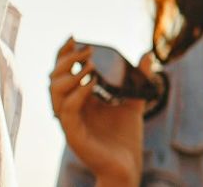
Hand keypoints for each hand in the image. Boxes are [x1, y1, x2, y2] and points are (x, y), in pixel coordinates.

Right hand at [50, 38, 148, 185]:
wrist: (127, 165)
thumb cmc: (125, 137)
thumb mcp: (134, 101)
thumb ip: (139, 79)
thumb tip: (148, 54)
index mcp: (79, 100)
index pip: (63, 72)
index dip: (64, 54)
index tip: (74, 37)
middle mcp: (70, 108)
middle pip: (54, 78)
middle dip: (67, 61)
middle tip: (86, 50)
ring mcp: (69, 122)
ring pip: (54, 93)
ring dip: (69, 75)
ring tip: (90, 66)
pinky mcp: (73, 134)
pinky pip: (66, 111)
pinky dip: (77, 95)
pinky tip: (91, 84)